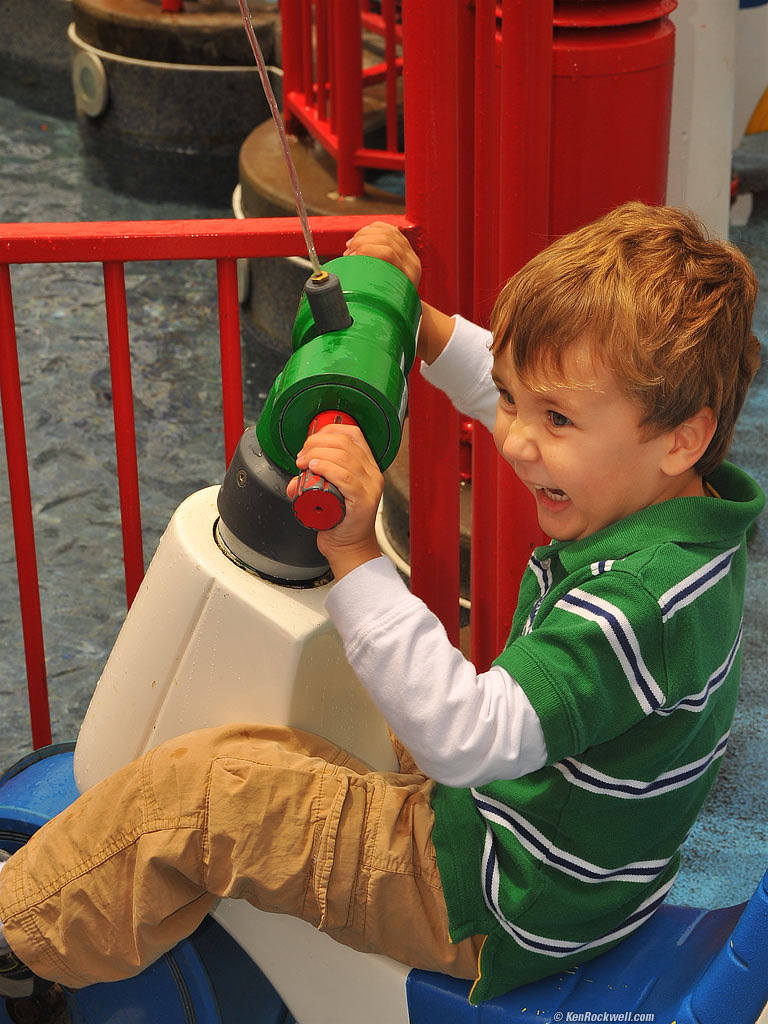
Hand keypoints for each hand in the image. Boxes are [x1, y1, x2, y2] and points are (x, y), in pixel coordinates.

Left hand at [287, 423, 383, 579]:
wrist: (349, 547)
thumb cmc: (339, 520)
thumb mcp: (328, 492)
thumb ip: (312, 481)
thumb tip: (295, 477)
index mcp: (367, 466)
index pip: (353, 434)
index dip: (328, 431)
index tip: (310, 442)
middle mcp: (372, 473)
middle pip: (345, 443)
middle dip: (316, 443)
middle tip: (301, 456)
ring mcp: (370, 487)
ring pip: (344, 457)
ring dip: (317, 453)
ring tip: (303, 462)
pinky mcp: (363, 501)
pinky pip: (346, 477)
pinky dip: (328, 468)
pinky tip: (314, 467)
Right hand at [344, 221, 454, 364]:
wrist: (410, 311)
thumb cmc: (391, 314)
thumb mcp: (382, 311)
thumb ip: (369, 306)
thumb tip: (341, 308)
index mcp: (408, 275)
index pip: (387, 252)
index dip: (365, 250)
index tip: (349, 258)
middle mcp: (412, 261)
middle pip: (385, 238)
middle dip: (361, 241)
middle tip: (348, 253)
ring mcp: (410, 252)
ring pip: (386, 231)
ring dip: (364, 235)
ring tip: (351, 247)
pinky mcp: (405, 246)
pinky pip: (388, 228)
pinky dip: (371, 229)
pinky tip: (360, 236)